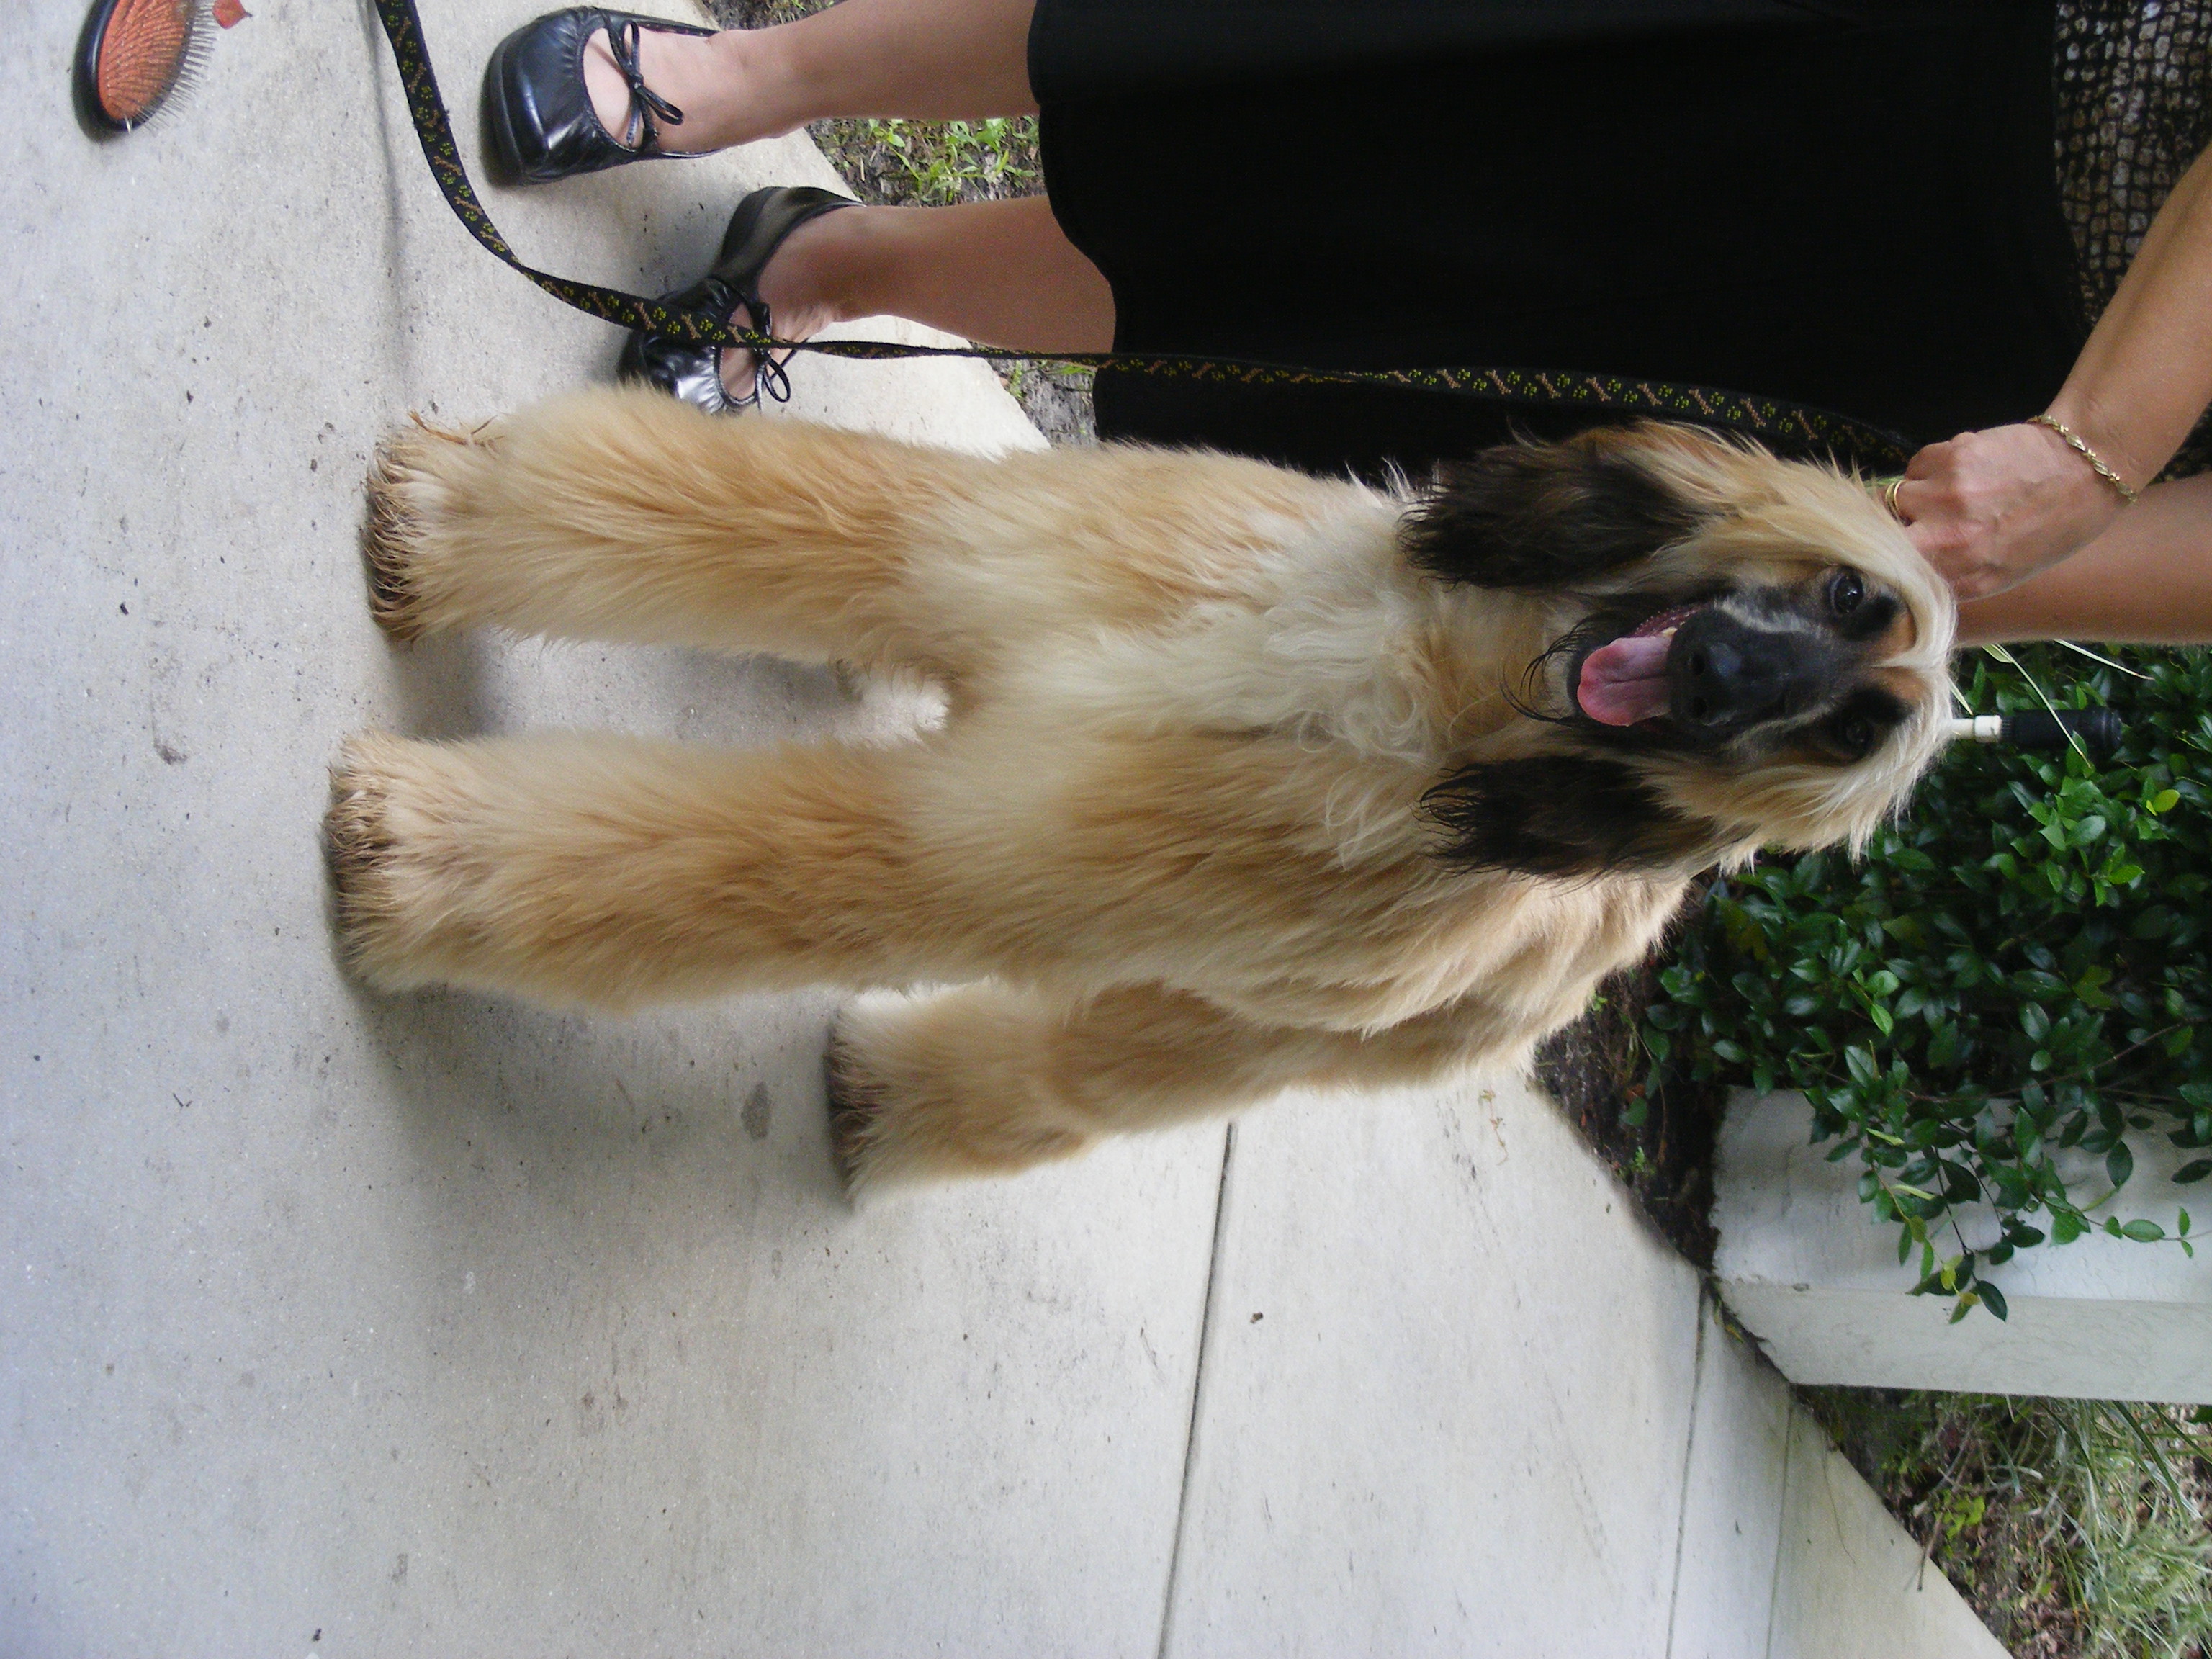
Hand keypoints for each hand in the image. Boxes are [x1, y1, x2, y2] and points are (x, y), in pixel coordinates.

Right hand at [1891, 421, 2128, 601]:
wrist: (2088, 469)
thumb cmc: (2053, 525)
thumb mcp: (2005, 574)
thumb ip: (1953, 577)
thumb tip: (1910, 571)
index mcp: (1963, 577)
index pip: (1895, 578)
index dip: (1889, 565)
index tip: (1896, 556)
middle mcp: (1947, 541)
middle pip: (1881, 536)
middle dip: (1894, 527)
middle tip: (1919, 520)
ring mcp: (1945, 497)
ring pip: (1896, 494)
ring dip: (1917, 493)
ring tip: (1954, 490)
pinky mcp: (1950, 457)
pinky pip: (1918, 464)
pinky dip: (1933, 466)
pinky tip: (1967, 468)